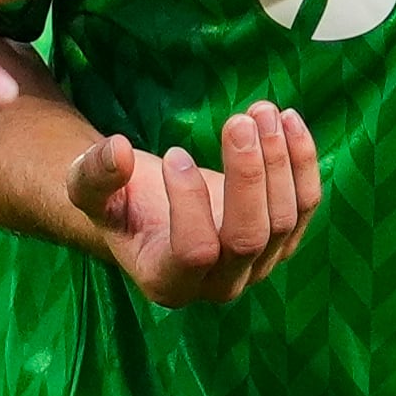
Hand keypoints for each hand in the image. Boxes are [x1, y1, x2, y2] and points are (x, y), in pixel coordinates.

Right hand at [70, 99, 318, 304]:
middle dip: (249, 175)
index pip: (194, 251)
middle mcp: (218, 285)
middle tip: (238, 121)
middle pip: (249, 237)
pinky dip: (302, 161)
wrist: (154, 211)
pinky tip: (288, 119)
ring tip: (261, 110)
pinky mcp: (284, 241)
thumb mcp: (89, 190)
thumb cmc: (119, 203)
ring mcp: (257, 267)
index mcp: (167, 282)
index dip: (189, 201)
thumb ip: (93, 175)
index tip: (174, 153)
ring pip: (285, 219)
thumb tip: (117, 151)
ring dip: (278, 159)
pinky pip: (306, 205)